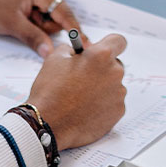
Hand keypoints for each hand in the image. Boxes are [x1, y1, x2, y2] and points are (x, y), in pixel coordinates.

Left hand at [0, 0, 79, 56]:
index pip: (64, 12)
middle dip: (44, 26)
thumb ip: (33, 38)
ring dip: (39, 24)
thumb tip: (49, 52)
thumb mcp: (12, 24)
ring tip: (22, 20)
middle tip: (25, 25)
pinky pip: (46, 14)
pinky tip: (24, 18)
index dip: (75, 29)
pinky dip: (37, 20)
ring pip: (53, 17)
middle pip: (59, 16)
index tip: (84, 44)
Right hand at [28, 33, 126, 149]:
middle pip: (116, 64)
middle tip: (86, 76)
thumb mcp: (56, 58)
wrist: (47, 125)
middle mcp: (115, 72)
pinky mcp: (118, 112)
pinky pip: (114, 103)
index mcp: (101, 55)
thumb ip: (73, 48)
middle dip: (103, 68)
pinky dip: (103, 104)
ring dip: (103, 87)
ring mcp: (118, 94)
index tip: (103, 50)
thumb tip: (81, 51)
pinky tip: (86, 109)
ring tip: (82, 97)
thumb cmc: (50, 91)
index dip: (110, 44)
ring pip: (114, 85)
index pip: (118, 41)